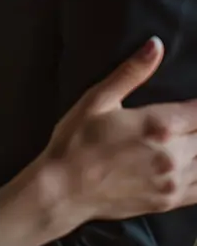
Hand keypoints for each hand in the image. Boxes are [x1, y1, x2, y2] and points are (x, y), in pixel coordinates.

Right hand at [44, 37, 196, 228]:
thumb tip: (156, 44)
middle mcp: (173, 154)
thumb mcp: (97, 100)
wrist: (62, 191)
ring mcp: (172, 181)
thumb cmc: (75, 141)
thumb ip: (131, 72)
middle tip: (192, 121)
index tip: (195, 104)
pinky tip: (196, 166)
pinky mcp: (167, 201)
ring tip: (193, 137)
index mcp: (158, 125)